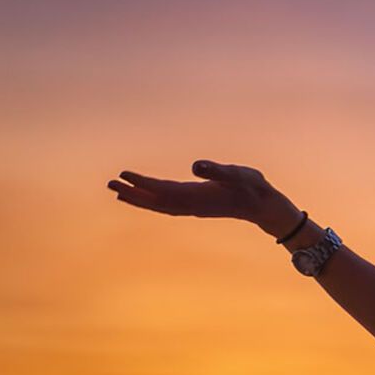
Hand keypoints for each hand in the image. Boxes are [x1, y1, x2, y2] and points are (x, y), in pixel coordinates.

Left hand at [107, 160, 299, 235]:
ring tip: (117, 191)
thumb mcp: (240, 175)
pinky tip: (142, 196)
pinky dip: (151, 201)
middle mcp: (191, 204)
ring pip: (159, 205)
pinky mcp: (195, 204)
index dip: (143, 184)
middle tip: (110, 184)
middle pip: (156, 201)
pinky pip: (167, 205)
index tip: (123, 176)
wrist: (265, 207)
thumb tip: (195, 166)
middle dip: (133, 193)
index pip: (163, 190)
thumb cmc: (254, 188)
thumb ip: (218, 170)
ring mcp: (193, 206)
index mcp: (198, 196)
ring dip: (138, 198)